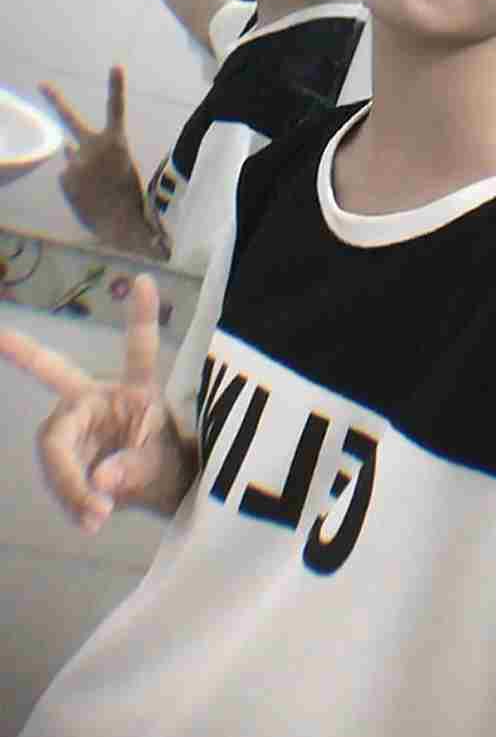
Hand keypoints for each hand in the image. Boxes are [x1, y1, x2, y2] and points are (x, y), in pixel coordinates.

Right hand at [0, 275, 197, 530]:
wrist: (157, 494)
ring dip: (70, 484)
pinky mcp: (67, 452)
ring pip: (56, 447)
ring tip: (98, 516)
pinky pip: (59, 474)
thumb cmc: (167, 465)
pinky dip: (72, 500)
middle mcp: (98, 397)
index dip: (143, 315)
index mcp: (136, 389)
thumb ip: (134, 470)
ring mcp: (76, 424)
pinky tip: (91, 519)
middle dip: (25, 351)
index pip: (139, 347)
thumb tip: (99, 481)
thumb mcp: (162, 469)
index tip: (145, 280)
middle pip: (55, 374)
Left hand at [40, 67, 159, 254]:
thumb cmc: (130, 198)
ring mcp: (76, 162)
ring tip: (98, 189)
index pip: (116, 109)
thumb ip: (98, 154)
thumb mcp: (123, 169)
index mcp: (117, 143)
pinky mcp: (66, 178)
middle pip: (70, 119)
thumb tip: (66, 147)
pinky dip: (76, 186)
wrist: (123, 223)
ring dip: (82, 170)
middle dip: (55, 99)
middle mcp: (92, 147)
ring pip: (74, 161)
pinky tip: (89, 197)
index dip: (116, 86)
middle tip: (42, 83)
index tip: (115, 65)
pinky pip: (68, 178)